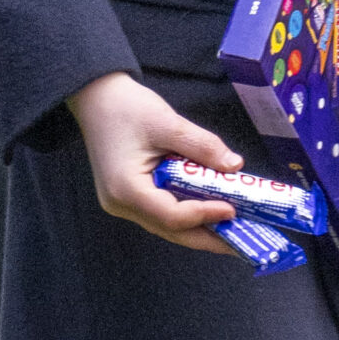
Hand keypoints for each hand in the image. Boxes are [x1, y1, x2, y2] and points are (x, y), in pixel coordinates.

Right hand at [68, 71, 242, 255]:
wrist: (96, 97)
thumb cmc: (126, 107)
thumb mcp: (167, 122)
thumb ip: (201, 146)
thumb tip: (234, 166)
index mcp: (127, 189)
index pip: (172, 216)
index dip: (205, 215)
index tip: (233, 209)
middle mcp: (121, 205)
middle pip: (171, 231)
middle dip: (208, 238)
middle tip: (242, 242)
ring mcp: (122, 204)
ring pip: (166, 226)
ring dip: (199, 228)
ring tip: (232, 231)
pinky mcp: (128, 198)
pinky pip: (161, 214)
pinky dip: (186, 215)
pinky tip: (209, 212)